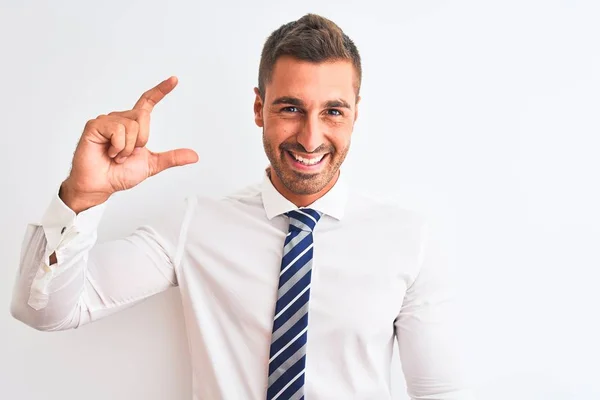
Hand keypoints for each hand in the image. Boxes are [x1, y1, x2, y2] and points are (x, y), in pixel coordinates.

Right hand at [60, 76, 197, 212]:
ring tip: (116, 155)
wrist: (101, 185)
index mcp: (134, 125)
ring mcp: (106, 120)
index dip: (161, 90)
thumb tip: (194, 156)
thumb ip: (172, 158)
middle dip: (140, 140)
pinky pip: (117, 130)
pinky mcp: (94, 125)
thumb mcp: (152, 164)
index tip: (174, 79)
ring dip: (128, 148)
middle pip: (143, 117)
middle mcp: (120, 119)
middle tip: (127, 154)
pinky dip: (118, 147)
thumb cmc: (120, 174)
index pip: (147, 102)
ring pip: (131, 125)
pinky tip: (109, 153)